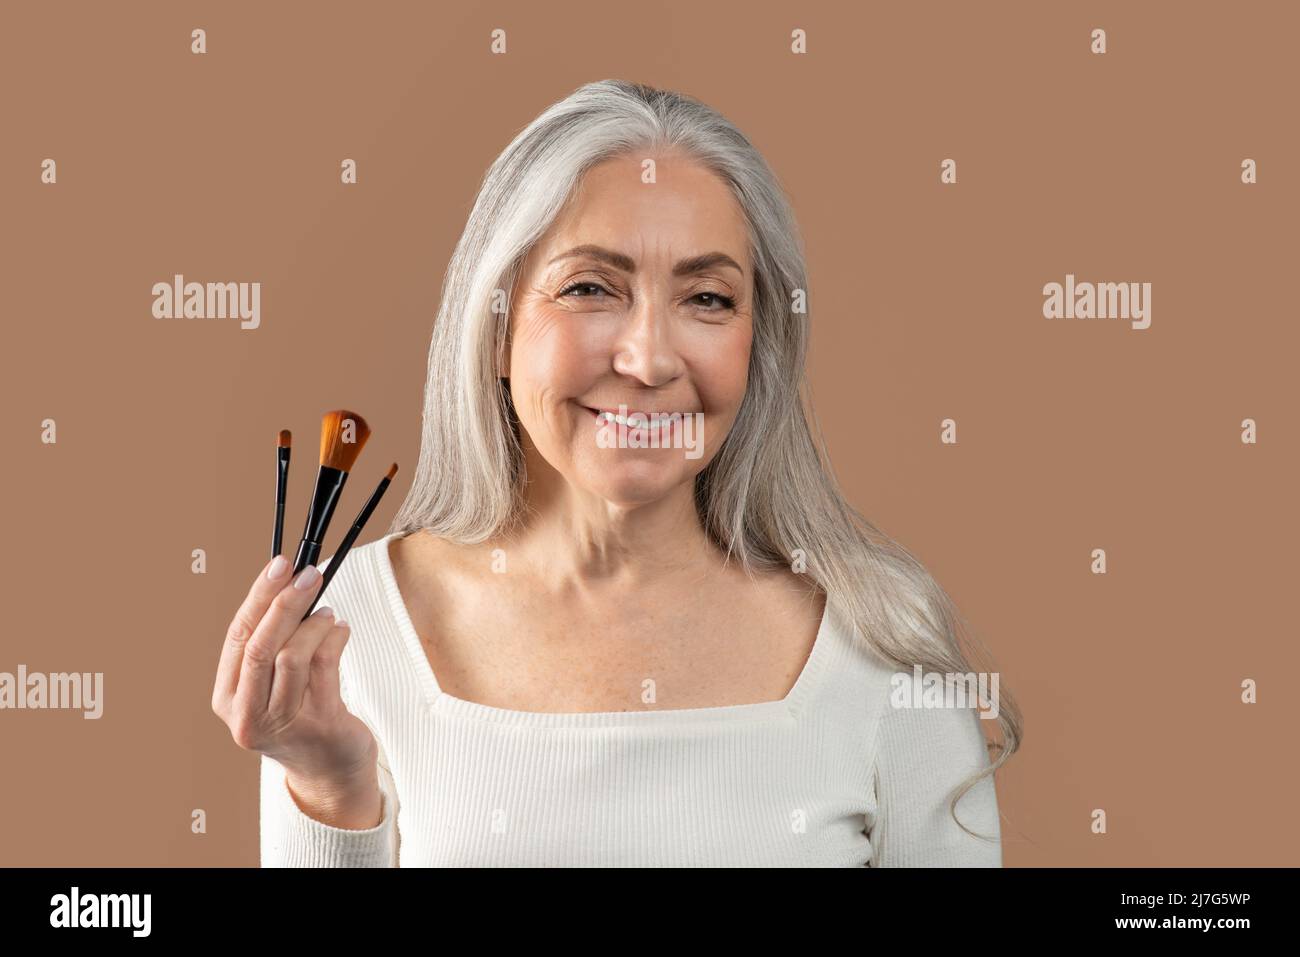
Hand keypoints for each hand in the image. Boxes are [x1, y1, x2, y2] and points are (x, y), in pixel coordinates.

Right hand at [211, 555, 378, 794]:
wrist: (329, 771)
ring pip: (293, 656)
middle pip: (261, 646)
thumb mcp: (271, 685)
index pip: (237, 637)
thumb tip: (288, 583)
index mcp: (228, 699)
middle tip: (309, 574)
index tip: (279, 565)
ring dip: (314, 623)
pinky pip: (326, 667)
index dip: (258, 596)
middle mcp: (247, 716)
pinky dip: (334, 638)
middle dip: (286, 602)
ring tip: (327, 612)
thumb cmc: (300, 716)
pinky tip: (340, 629)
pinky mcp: (319, 725)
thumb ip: (271, 644)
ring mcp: (282, 724)